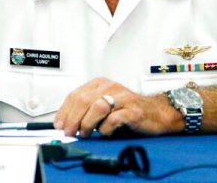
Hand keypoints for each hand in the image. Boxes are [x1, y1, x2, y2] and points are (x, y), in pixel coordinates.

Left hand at [54, 77, 180, 136]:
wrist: (156, 113)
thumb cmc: (128, 110)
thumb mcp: (105, 104)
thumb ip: (88, 109)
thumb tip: (66, 122)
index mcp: (101, 84)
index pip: (75, 94)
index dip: (64, 111)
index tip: (59, 124)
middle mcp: (111, 87)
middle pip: (83, 100)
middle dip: (72, 120)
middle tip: (70, 132)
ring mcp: (122, 98)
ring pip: (97, 107)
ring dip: (87, 124)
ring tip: (86, 133)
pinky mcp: (132, 111)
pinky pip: (113, 120)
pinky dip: (105, 129)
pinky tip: (105, 132)